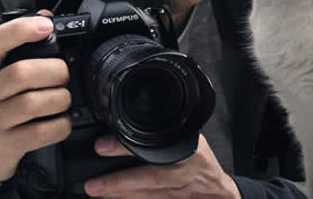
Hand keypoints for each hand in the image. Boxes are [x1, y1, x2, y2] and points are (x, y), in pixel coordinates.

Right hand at [0, 12, 71, 193]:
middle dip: (55, 71)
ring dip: (60, 99)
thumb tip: (45, 15)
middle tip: (64, 76)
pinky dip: (60, 125)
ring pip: (34, 103)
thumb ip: (21, 45)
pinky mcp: (4, 145)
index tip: (46, 26)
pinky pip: (41, 132)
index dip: (21, 30)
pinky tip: (61, 121)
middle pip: (22, 73)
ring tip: (63, 100)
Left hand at [84, 134, 240, 197]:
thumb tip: (134, 122)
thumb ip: (168, 132)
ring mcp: (179, 194)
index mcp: (189, 150)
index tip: (103, 146)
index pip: (155, 146)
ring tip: (97, 190)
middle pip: (149, 177)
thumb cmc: (202, 162)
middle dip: (119, 181)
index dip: (127, 148)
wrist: (219, 193)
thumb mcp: (192, 139)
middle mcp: (184, 173)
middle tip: (94, 183)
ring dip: (120, 194)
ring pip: (146, 196)